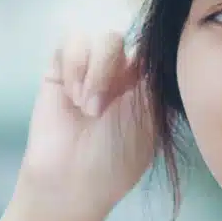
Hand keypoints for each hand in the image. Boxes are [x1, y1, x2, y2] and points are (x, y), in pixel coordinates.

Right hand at [15, 31, 156, 220]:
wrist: (71, 182)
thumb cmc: (115, 162)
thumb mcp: (149, 123)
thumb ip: (156, 84)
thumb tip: (161, 52)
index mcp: (145, 84)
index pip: (153, 48)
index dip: (150, 55)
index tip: (138, 85)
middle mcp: (119, 72)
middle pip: (128, 39)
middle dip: (113, 71)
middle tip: (100, 110)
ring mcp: (89, 68)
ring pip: (101, 37)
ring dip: (95, 72)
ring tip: (86, 109)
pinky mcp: (59, 68)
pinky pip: (72, 40)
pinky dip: (75, 65)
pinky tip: (72, 95)